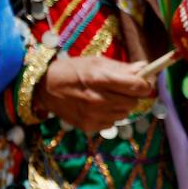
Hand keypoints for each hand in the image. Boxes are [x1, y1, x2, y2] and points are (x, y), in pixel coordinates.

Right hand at [34, 54, 156, 133]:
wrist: (43, 88)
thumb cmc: (71, 70)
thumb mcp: (94, 62)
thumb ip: (121, 67)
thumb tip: (144, 68)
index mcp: (100, 79)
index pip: (138, 87)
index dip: (144, 84)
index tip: (142, 82)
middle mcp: (98, 99)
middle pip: (134, 102)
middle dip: (130, 95)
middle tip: (118, 89)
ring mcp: (93, 115)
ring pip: (124, 114)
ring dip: (120, 106)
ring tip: (105, 98)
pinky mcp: (89, 126)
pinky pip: (112, 123)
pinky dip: (109, 115)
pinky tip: (96, 108)